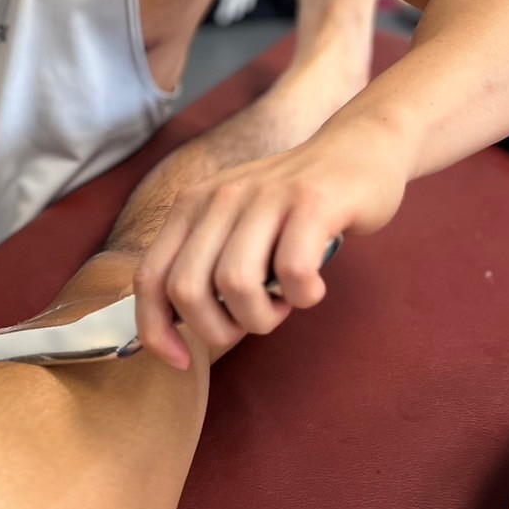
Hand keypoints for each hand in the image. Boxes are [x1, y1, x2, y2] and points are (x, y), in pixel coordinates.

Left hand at [133, 128, 406, 367]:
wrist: (359, 147)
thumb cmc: (294, 206)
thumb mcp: (235, 224)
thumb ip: (203, 264)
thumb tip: (171, 329)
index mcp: (191, 206)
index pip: (150, 278)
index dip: (156, 330)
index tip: (183, 361)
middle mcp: (219, 197)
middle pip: (187, 290)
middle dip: (218, 330)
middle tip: (252, 321)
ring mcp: (264, 197)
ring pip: (236, 285)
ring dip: (262, 316)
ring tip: (285, 303)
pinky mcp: (311, 203)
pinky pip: (293, 272)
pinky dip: (303, 297)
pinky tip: (313, 287)